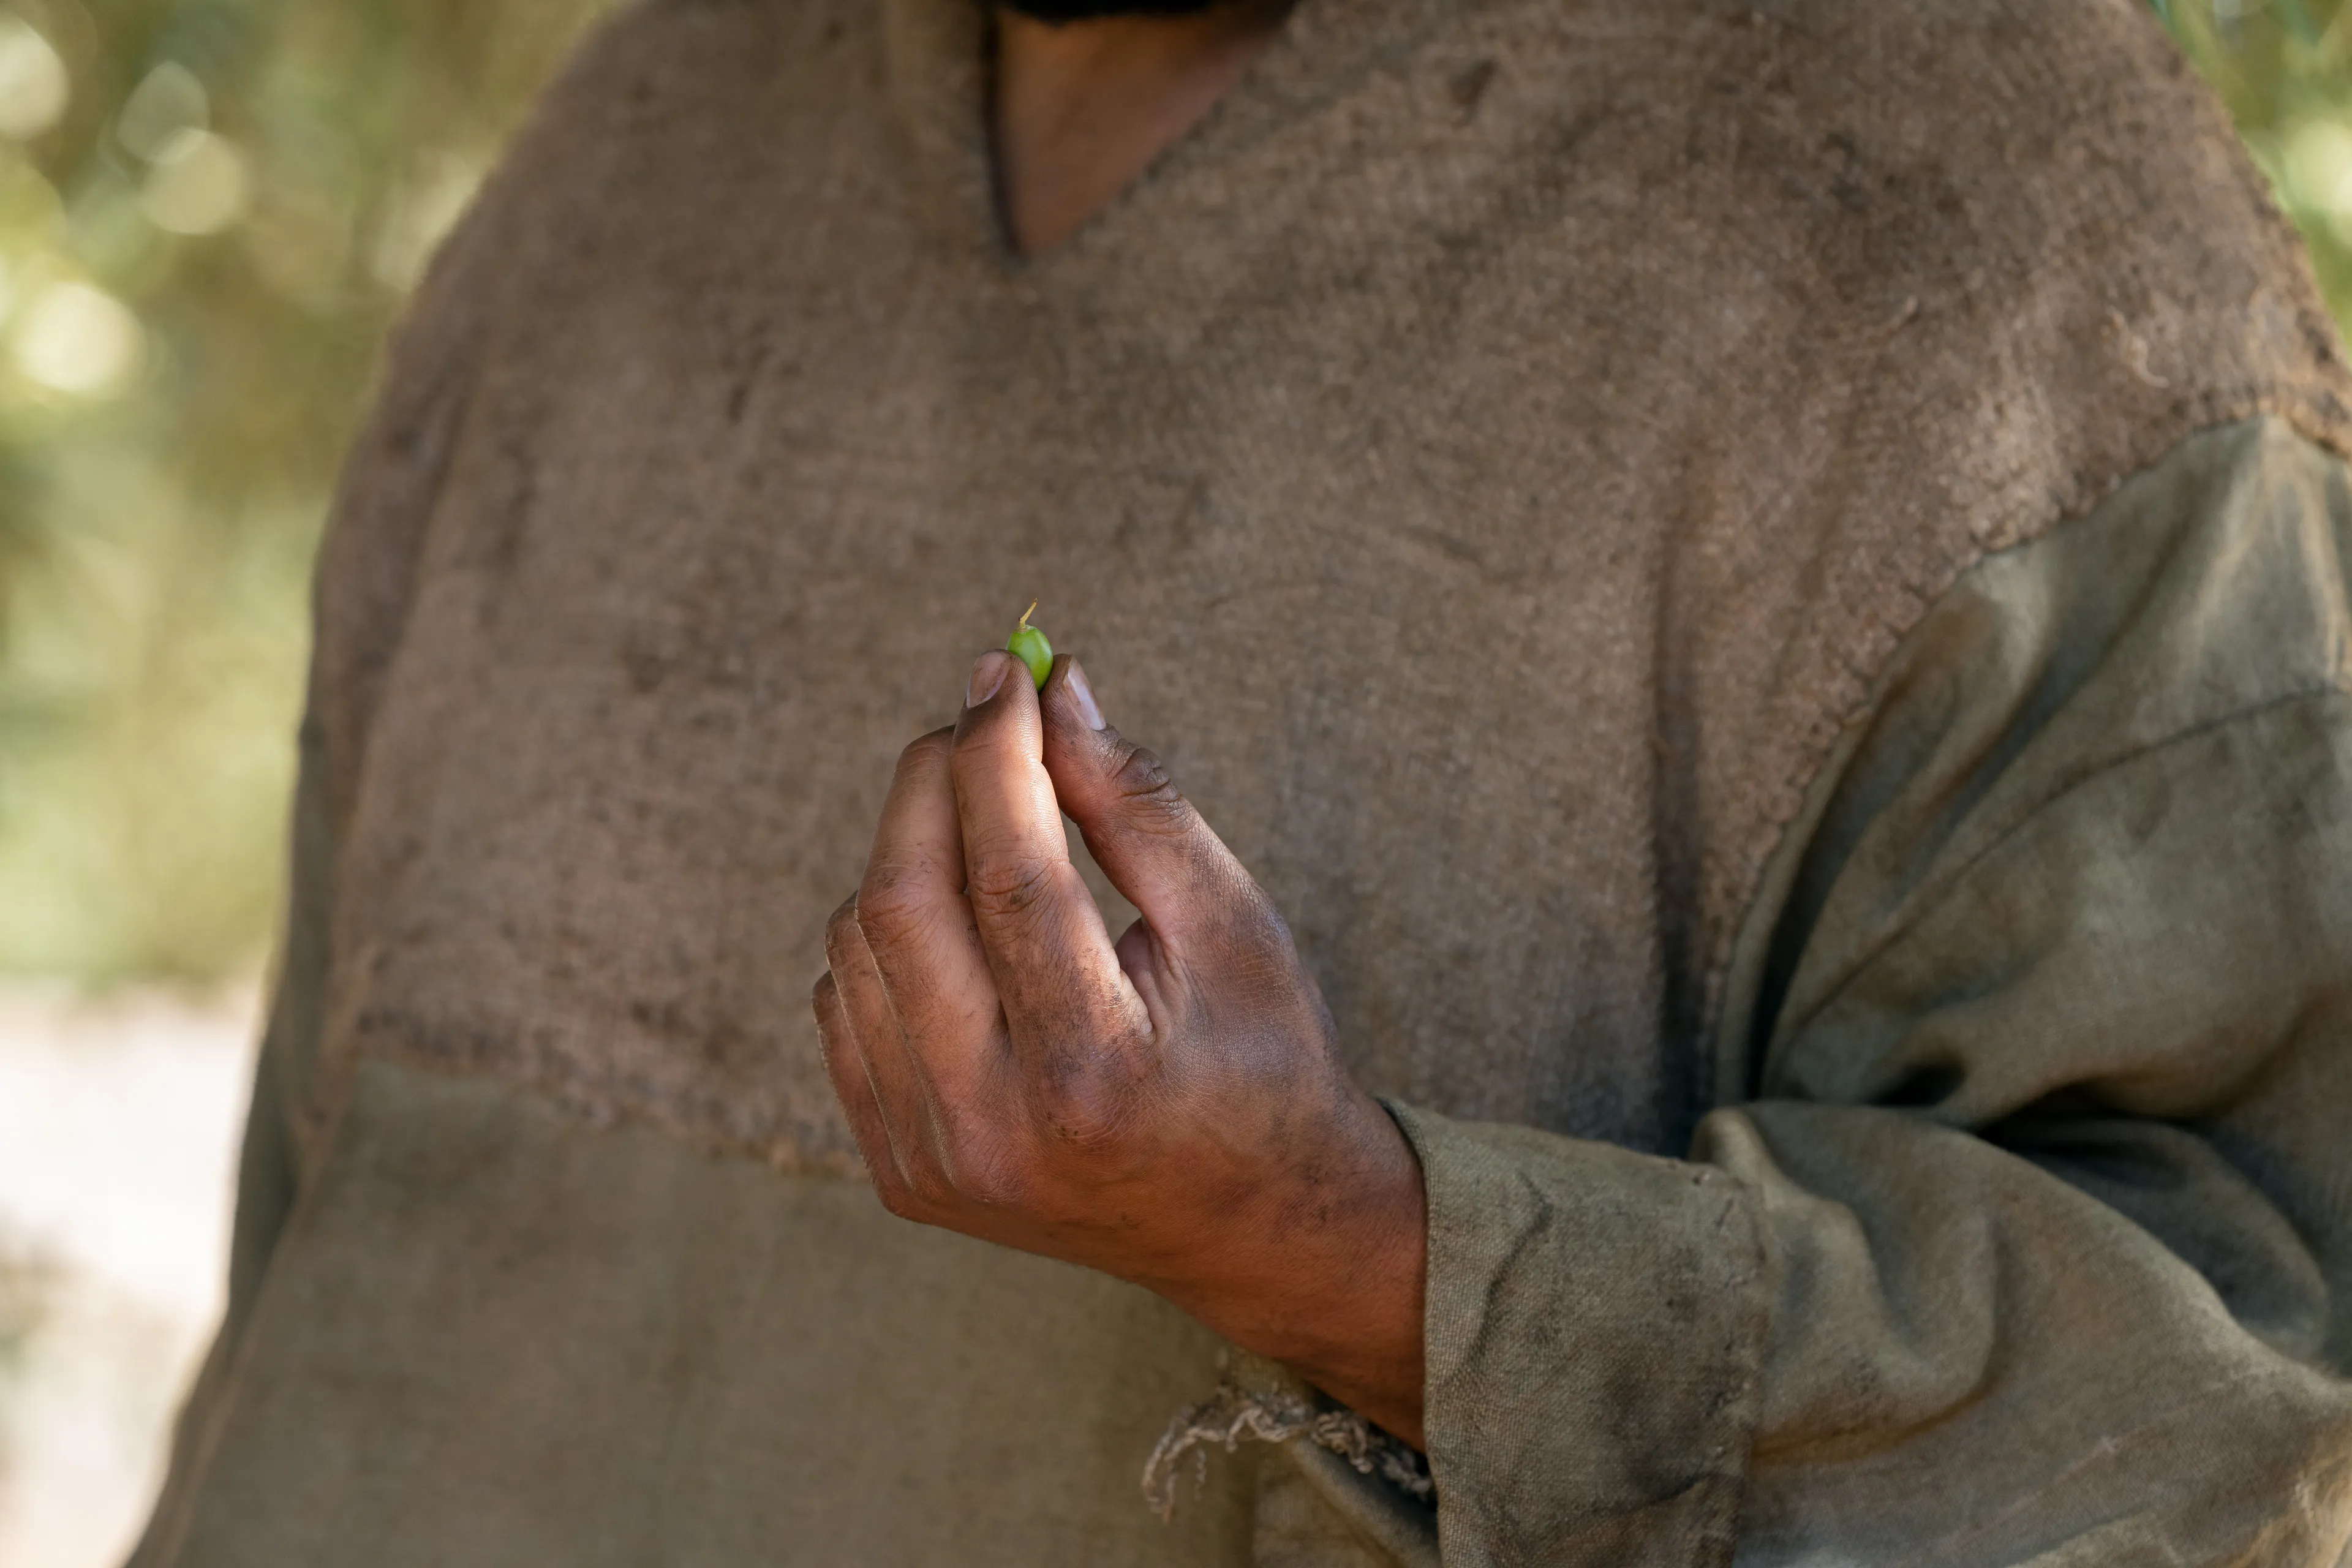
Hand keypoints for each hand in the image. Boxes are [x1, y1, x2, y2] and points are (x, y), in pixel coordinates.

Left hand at [812, 650, 1426, 1444]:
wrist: (1255, 1228)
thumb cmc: (1264, 1059)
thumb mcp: (1234, 924)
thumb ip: (1136, 803)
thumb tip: (1050, 689)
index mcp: (1094, 1067)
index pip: (1008, 871)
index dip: (995, 750)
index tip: (1003, 670)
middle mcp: (993, 1127)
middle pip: (902, 902)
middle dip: (932, 781)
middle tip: (980, 722)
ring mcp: (933, 1160)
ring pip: (857, 945)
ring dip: (908, 853)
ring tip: (991, 830)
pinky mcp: (899, 1172)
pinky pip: (845, 1006)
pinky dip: (887, 936)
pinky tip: (962, 926)